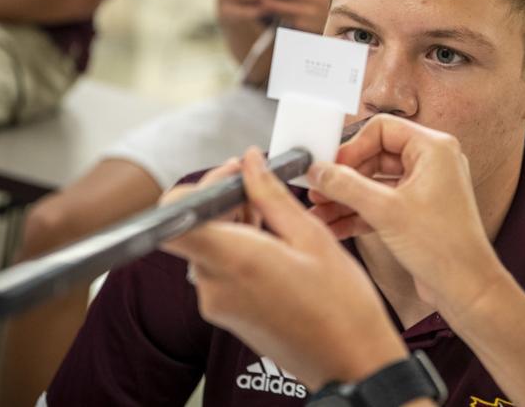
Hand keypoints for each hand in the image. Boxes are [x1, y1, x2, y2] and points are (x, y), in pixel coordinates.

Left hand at [162, 147, 407, 389]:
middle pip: (195, 227)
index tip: (231, 175)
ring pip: (209, 246)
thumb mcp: (312, 237)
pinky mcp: (225, 315)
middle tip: (263, 187)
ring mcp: (217, 304)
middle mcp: (214, 285)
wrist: (350, 361)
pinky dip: (239, 249)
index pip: (174, 218)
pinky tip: (275, 246)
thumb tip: (250, 163)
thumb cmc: (341, 305)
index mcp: (234, 260)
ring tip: (277, 220)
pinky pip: (219, 269)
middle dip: (225, 201)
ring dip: (235, 225)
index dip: (196, 187)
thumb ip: (271, 195)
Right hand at [306, 115, 506, 320]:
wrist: (466, 288)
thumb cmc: (444, 247)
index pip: (382, 128)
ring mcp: (424, 187)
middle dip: (344, 176)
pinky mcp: (416, 212)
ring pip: (375, 182)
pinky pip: (381, 203)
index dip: (351, 146)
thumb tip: (318, 171)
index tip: (329, 165)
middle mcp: (431, 162)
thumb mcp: (385, 211)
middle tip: (318, 189)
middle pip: (375, 155)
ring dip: (346, 197)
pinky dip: (358, 213)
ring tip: (319, 211)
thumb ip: (346, 186)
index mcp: (433, 148)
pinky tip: (333, 225)